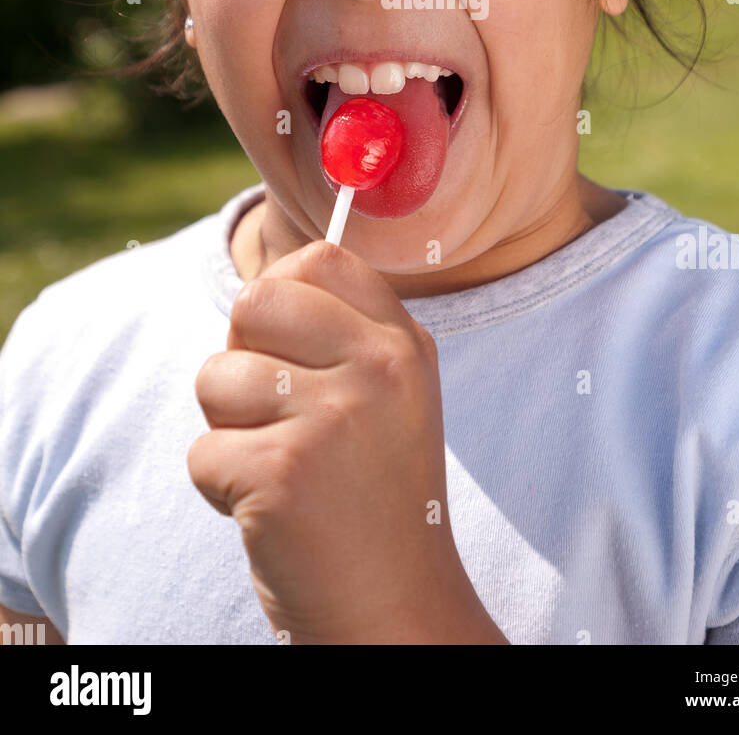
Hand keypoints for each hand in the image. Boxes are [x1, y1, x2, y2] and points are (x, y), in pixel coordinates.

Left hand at [188, 239, 505, 643]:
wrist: (395, 612)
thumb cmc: (375, 500)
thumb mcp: (392, 396)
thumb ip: (344, 333)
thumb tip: (260, 285)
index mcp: (404, 343)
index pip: (319, 258)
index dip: (280, 294)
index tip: (284, 347)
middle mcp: (377, 368)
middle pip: (252, 304)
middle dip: (240, 358)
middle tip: (275, 417)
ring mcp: (332, 418)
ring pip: (216, 377)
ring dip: (227, 430)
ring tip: (280, 469)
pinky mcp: (282, 473)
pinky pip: (202, 452)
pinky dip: (219, 489)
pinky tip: (271, 511)